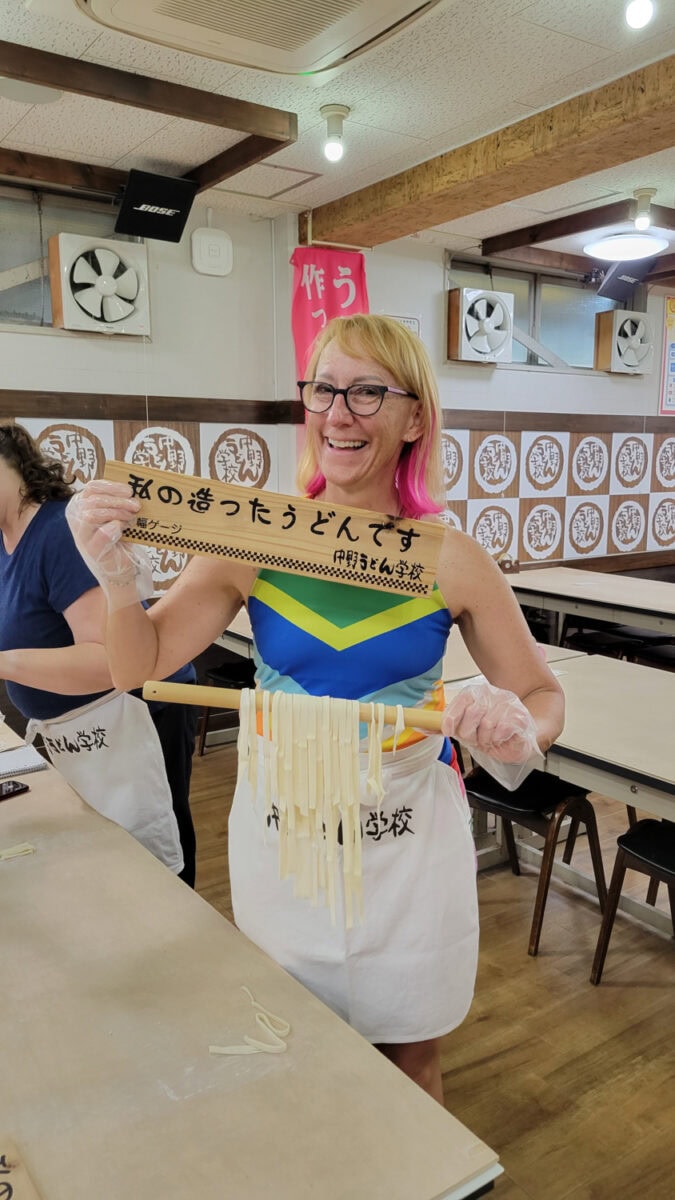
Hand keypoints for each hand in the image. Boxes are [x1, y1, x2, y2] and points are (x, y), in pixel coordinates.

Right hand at [66, 482, 152, 608]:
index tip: (129, 490)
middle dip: (117, 501)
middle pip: (93, 500)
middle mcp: (77, 520)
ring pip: (92, 514)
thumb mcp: (117, 515)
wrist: (120, 569)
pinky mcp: (91, 551)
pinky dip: (112, 529)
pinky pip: (100, 534)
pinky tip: (120, 529)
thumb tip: (132, 488)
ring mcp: (82, 536)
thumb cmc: (119, 539)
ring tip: (131, 518)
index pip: (91, 488)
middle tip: (136, 505)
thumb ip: (118, 502)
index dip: (111, 487)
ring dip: (116, 513)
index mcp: (82, 506)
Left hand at [441, 680, 539, 764]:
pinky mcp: (519, 714)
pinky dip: (498, 739)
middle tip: (475, 739)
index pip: (460, 701)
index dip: (452, 718)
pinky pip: (503, 728)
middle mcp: (490, 694)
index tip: (449, 731)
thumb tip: (421, 726)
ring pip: (488, 723)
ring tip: (489, 739)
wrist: (516, 738)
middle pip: (473, 713)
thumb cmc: (489, 732)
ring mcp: (506, 702)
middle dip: (470, 733)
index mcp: (474, 694)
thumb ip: (444, 726)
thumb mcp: (464, 729)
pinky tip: (500, 738)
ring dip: (486, 738)